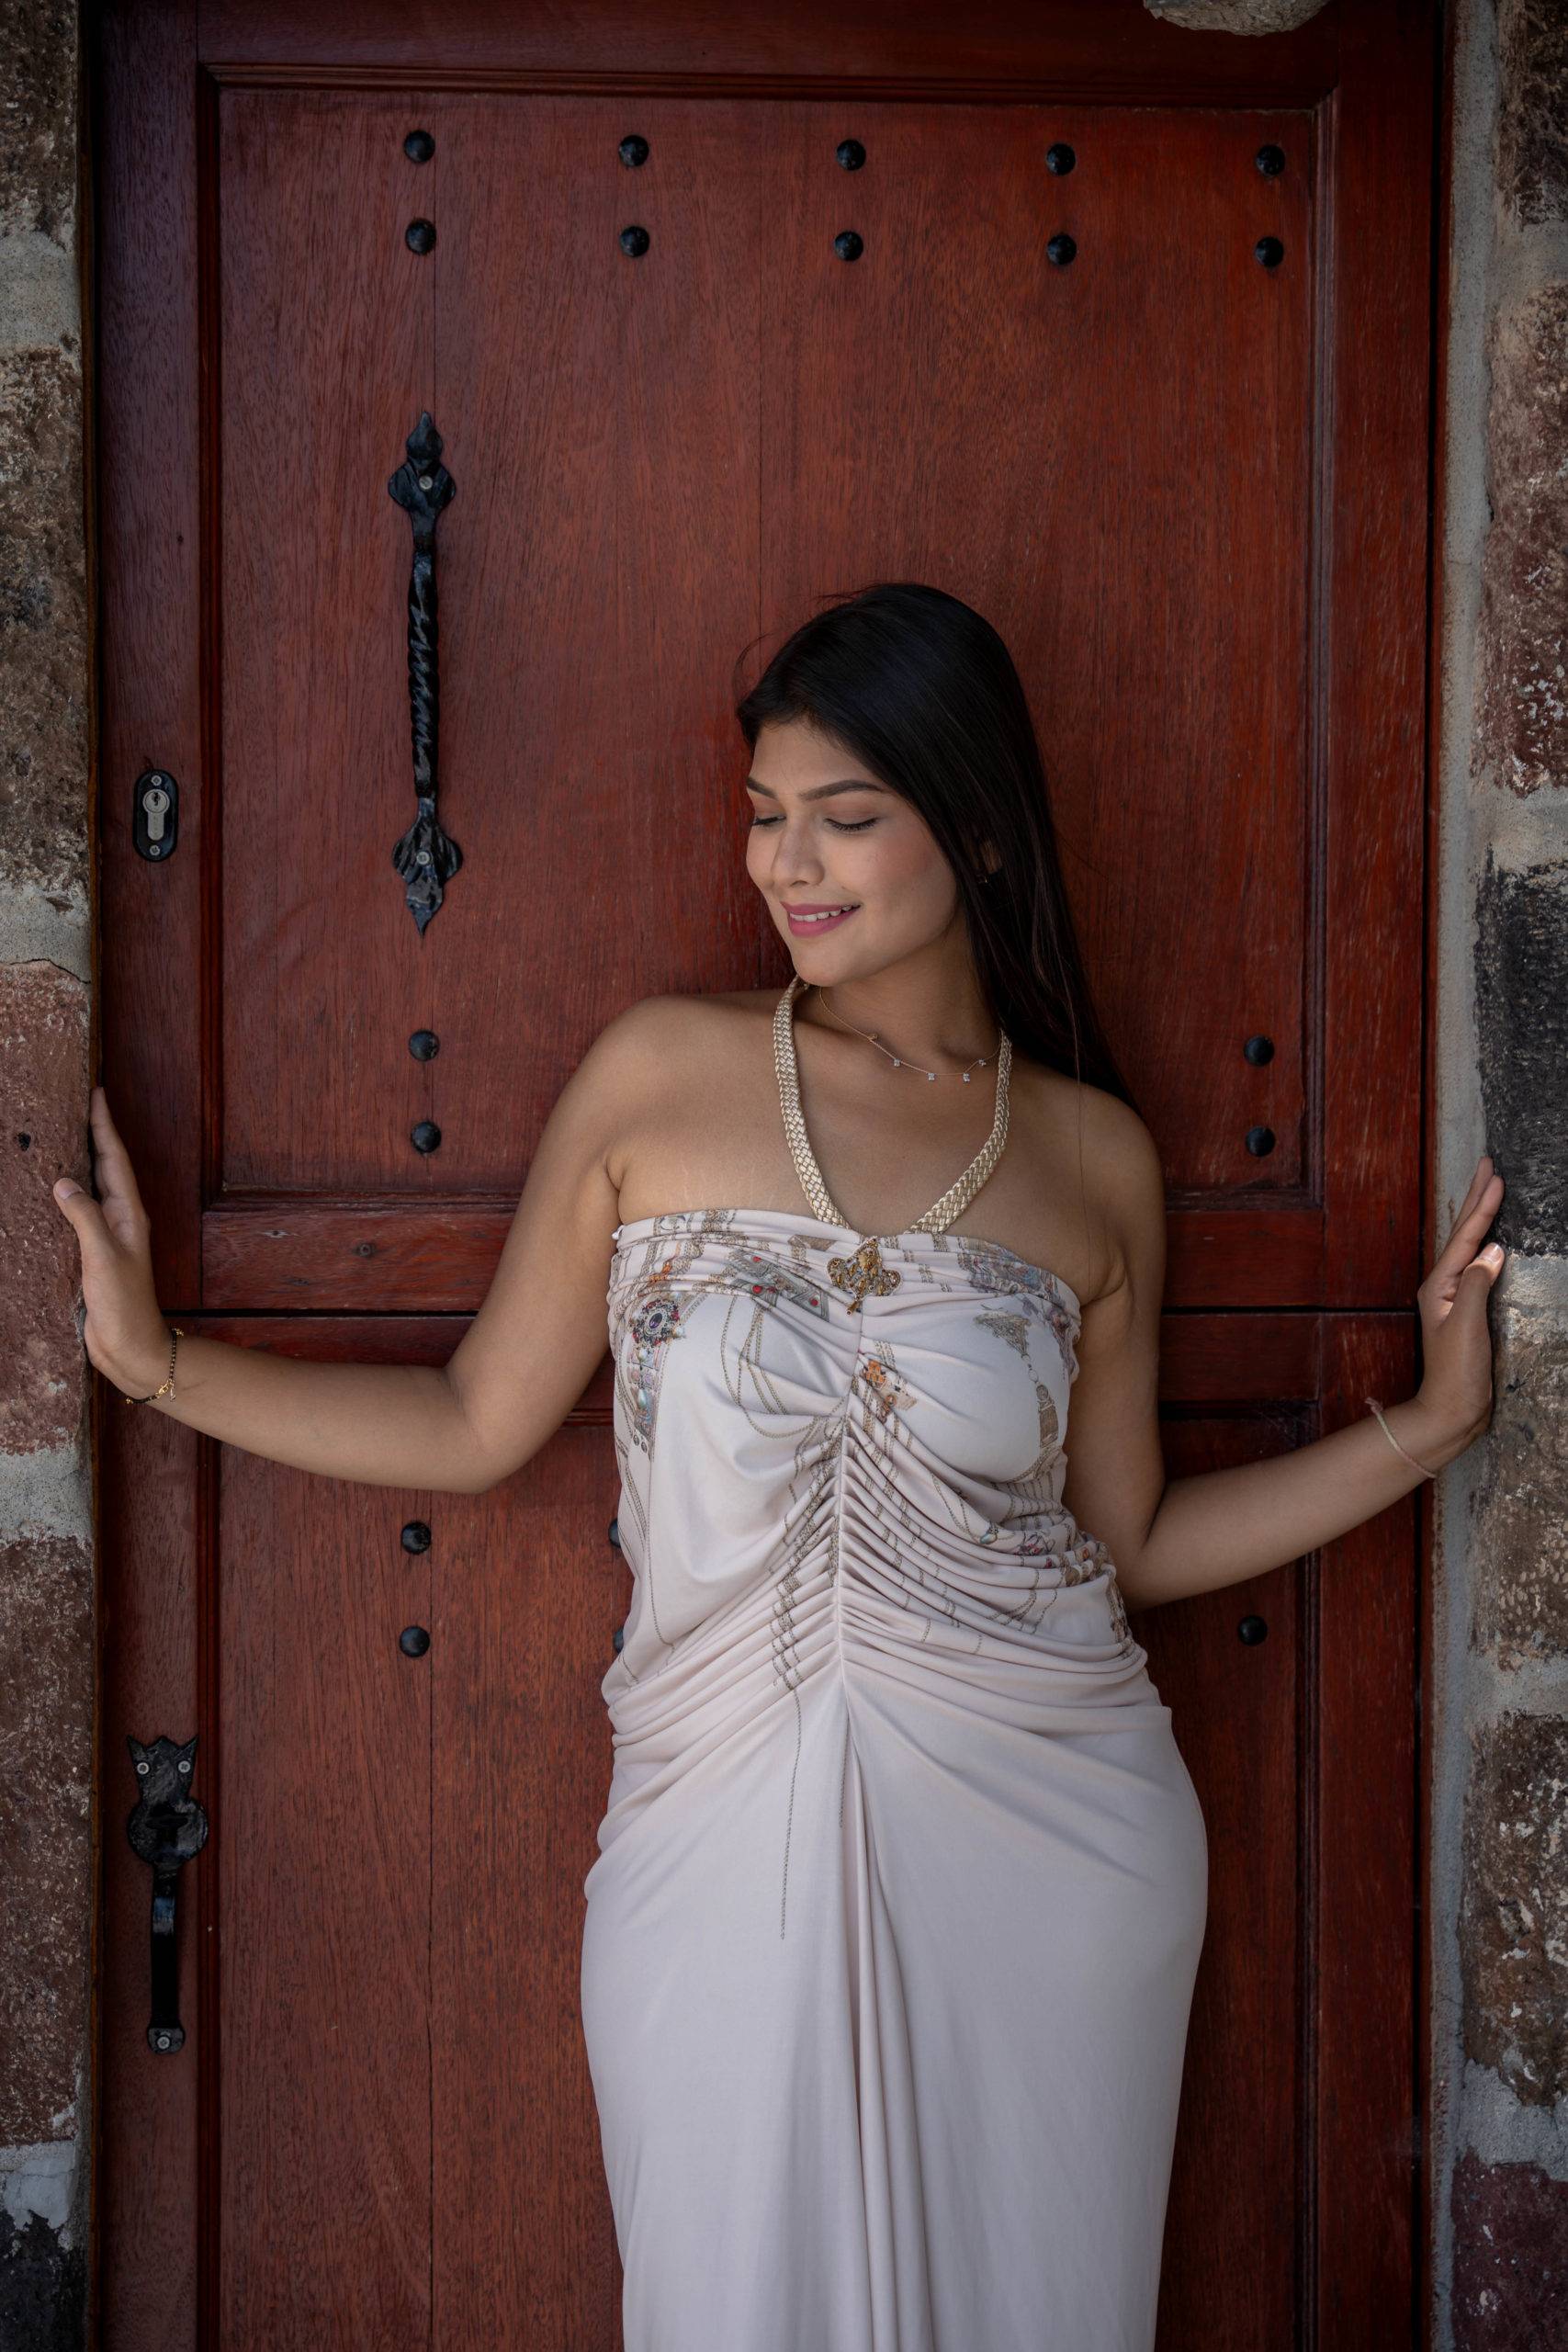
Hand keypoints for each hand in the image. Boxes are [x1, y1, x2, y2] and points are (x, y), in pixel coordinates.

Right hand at [52, 1086, 172, 1394]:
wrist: (130, 1346)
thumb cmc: (124, 1304)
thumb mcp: (103, 1257)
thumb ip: (84, 1217)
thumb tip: (63, 1181)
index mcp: (129, 1214)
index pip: (114, 1159)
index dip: (104, 1126)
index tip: (98, 1093)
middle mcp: (121, 1219)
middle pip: (105, 1166)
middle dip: (94, 1134)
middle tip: (80, 1103)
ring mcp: (108, 1235)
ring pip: (92, 1187)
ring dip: (81, 1161)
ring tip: (64, 1135)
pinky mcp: (93, 1254)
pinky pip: (79, 1213)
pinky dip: (67, 1194)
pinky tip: (52, 1191)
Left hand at [1412, 1152, 1505, 1451]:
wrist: (1452, 1411)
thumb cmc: (1457, 1372)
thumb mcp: (1466, 1324)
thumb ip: (1477, 1284)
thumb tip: (1493, 1249)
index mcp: (1440, 1285)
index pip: (1465, 1237)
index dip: (1482, 1206)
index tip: (1496, 1174)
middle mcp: (1444, 1286)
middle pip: (1463, 1233)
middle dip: (1477, 1198)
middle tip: (1487, 1163)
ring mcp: (1456, 1298)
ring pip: (1470, 1246)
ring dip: (1480, 1217)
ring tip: (1489, 1188)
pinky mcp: (1469, 1311)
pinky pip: (1479, 1266)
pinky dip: (1487, 1244)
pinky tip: (1494, 1240)